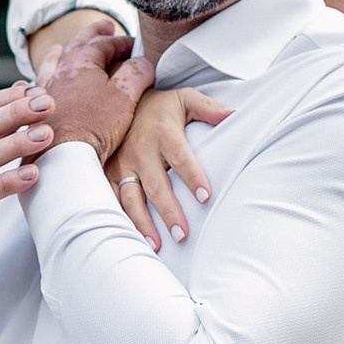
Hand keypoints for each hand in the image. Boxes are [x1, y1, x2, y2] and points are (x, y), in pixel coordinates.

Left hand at [34, 18, 155, 164]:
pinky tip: (35, 81)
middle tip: (105, 26)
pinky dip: (41, 77)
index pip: (103, 43)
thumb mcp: (125, 96)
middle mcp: (59, 73)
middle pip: (76, 45)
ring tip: (63, 47)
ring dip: (63, 51)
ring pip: (52, 63)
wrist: (63, 157)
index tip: (133, 44)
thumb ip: (136, 73)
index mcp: (81, 64)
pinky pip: (35, 85)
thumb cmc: (95, 126)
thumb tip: (142, 61)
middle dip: (93, 34)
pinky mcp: (35, 112)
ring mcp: (44, 91)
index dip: (120, 41)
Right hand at [104, 88, 232, 249]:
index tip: (206, 197)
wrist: (121, 102)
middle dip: (169, 211)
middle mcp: (140, 150)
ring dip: (143, 222)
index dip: (193, 177)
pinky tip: (131, 238)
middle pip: (156, 185)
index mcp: (163, 133)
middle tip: (183, 235)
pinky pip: (113, 199)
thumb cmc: (161, 107)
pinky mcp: (109, 173)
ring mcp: (122, 163)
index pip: (181, 158)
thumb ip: (208, 107)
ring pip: (130, 197)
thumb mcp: (185, 98)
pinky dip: (122, 219)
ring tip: (156, 245)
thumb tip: (233, 114)